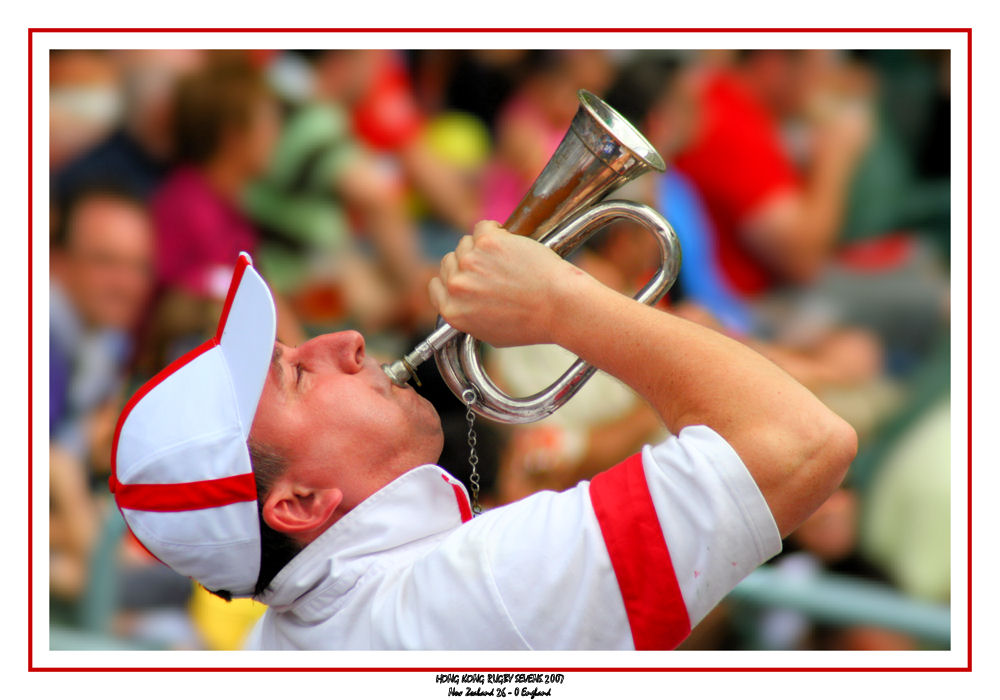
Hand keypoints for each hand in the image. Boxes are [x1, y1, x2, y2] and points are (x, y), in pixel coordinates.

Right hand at [428, 220, 584, 346]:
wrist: (559, 307)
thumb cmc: (533, 323)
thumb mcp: (490, 333)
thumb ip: (469, 315)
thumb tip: (465, 303)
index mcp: (453, 312)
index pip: (436, 286)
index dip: (452, 279)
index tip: (465, 276)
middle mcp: (457, 287)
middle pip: (450, 261)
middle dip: (469, 263)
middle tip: (494, 267)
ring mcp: (470, 262)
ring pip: (467, 243)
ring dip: (483, 246)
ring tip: (507, 257)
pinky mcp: (488, 242)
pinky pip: (484, 226)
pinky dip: (496, 230)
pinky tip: (510, 241)